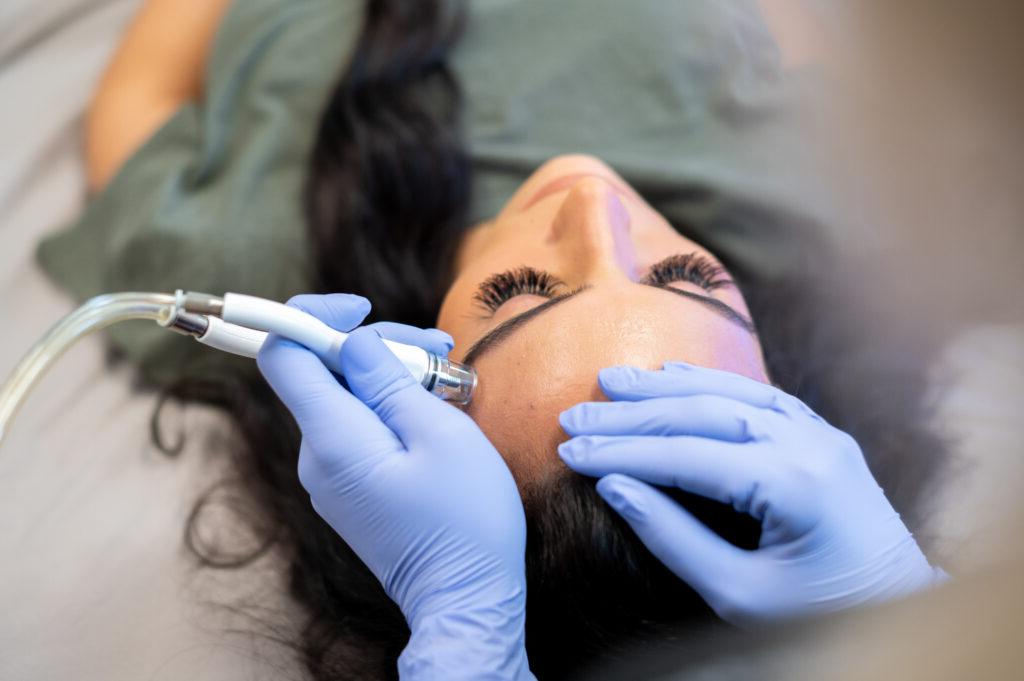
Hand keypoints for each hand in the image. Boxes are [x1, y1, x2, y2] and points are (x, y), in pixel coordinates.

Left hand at [257, 294, 532, 680]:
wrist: (465, 597)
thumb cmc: (464, 518)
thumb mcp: (439, 433)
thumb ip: (387, 380)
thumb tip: (350, 341)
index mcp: (333, 438)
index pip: (283, 355)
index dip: (312, 316)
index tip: (362, 309)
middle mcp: (317, 456)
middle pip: (322, 371)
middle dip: (376, 346)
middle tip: (439, 350)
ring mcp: (330, 476)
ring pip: (345, 398)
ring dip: (391, 376)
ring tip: (448, 379)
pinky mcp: (349, 488)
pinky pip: (357, 428)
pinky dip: (389, 407)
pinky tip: (433, 410)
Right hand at [558, 362, 947, 626]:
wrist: (899, 613)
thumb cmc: (819, 617)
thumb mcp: (739, 594)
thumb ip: (673, 537)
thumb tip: (614, 486)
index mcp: (791, 485)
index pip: (685, 455)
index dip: (621, 452)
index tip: (569, 452)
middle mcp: (809, 444)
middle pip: (702, 413)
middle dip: (630, 413)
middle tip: (573, 416)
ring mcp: (820, 434)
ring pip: (729, 392)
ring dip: (664, 386)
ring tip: (610, 380)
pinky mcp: (823, 435)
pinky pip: (759, 395)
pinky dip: (709, 384)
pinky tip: (672, 376)